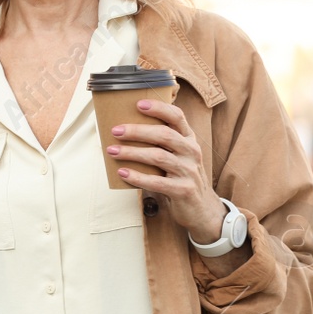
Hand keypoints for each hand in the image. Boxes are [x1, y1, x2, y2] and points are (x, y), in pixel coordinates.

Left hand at [105, 98, 223, 242]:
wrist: (201, 209)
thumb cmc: (180, 177)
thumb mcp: (176, 156)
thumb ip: (160, 143)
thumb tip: (122, 129)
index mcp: (188, 139)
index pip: (177, 116)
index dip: (159, 108)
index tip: (138, 104)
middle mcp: (192, 152)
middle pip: (164, 134)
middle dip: (137, 131)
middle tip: (115, 131)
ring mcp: (189, 171)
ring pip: (158, 156)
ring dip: (132, 152)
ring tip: (112, 151)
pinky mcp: (184, 190)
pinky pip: (157, 182)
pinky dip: (137, 177)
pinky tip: (122, 173)